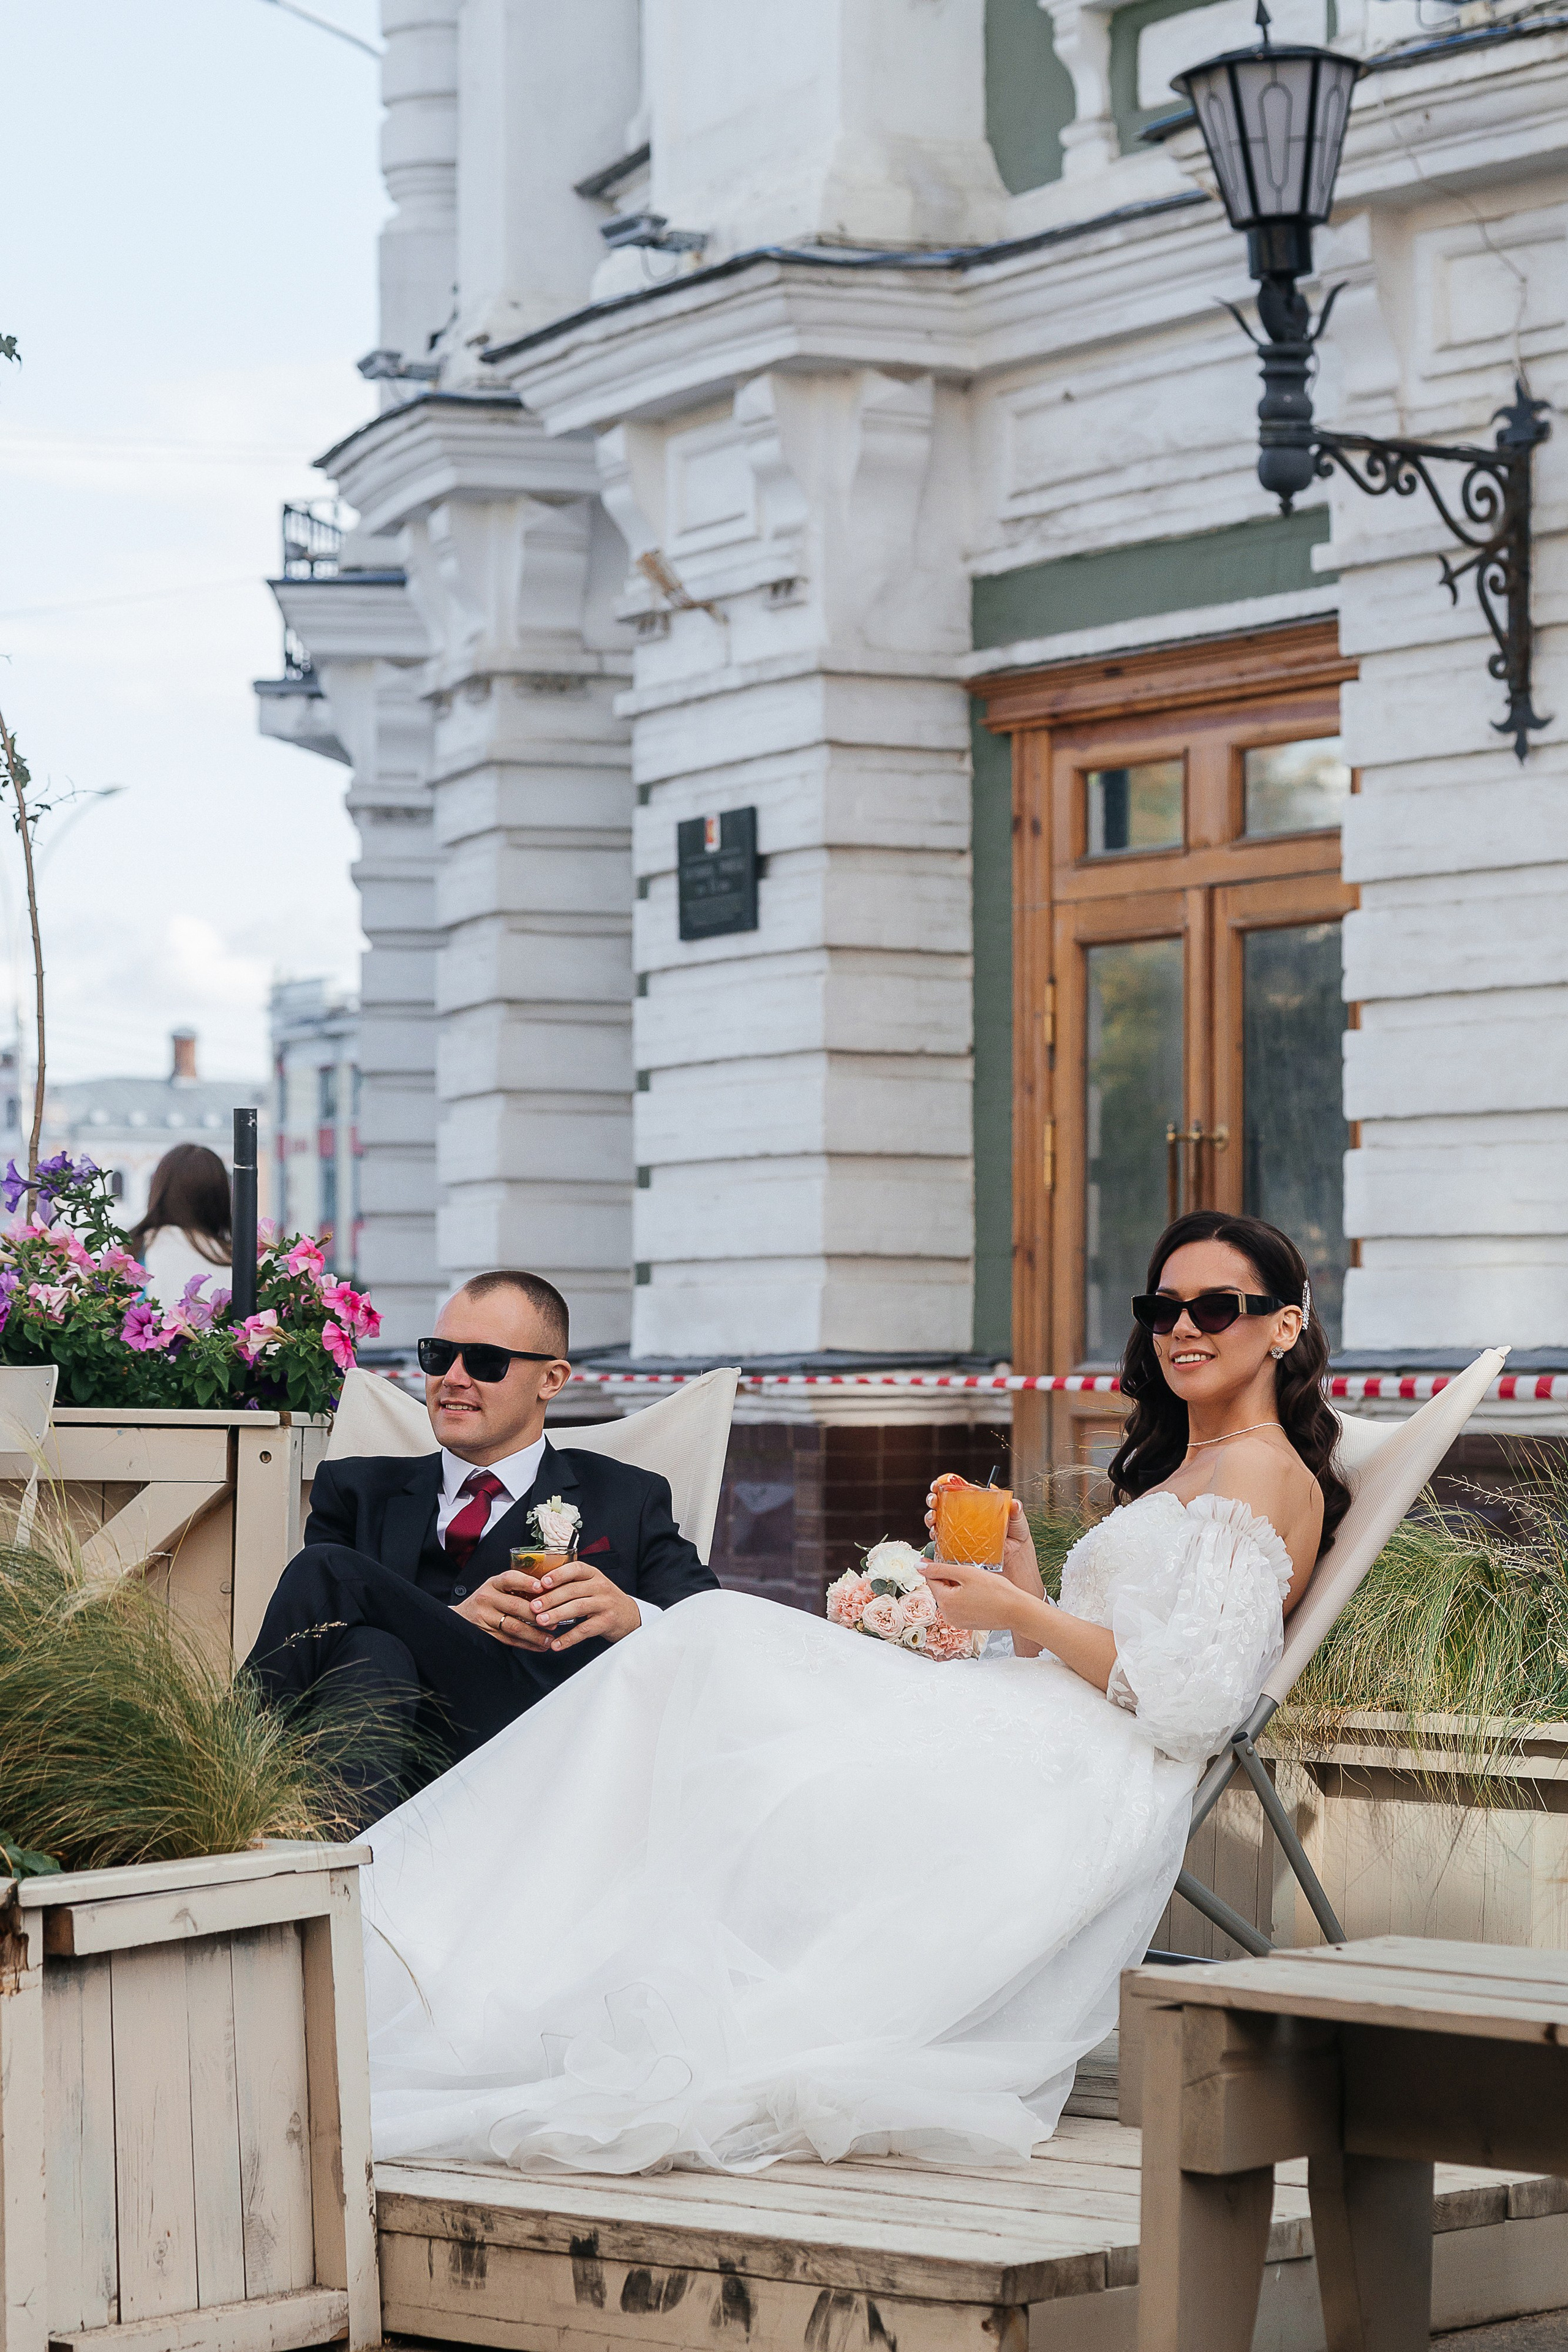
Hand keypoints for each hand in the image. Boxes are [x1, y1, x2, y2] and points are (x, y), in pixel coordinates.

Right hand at [452, 1568, 553, 1649]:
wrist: (462, 1617)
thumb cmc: (488, 1599)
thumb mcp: (498, 1587)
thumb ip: (518, 1587)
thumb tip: (550, 1591)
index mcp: (494, 1583)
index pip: (510, 1579)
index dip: (526, 1582)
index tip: (541, 1587)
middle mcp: (488, 1598)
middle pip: (516, 1606)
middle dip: (538, 1614)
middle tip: (555, 1620)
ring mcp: (486, 1617)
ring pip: (514, 1626)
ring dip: (535, 1634)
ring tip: (550, 1638)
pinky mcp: (487, 1634)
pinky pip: (510, 1640)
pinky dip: (528, 1644)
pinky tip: (540, 1645)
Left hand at [515, 1559, 642, 1651]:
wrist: (629, 1616)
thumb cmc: (602, 1599)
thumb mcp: (591, 1585)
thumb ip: (571, 1584)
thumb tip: (538, 1589)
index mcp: (593, 1574)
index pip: (576, 1569)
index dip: (559, 1574)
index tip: (542, 1582)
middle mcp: (600, 1586)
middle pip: (573, 1590)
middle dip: (551, 1598)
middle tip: (534, 1607)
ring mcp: (605, 1604)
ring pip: (578, 1608)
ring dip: (557, 1615)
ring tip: (541, 1621)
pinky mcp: (607, 1622)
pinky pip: (585, 1630)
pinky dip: (569, 1638)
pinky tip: (556, 1644)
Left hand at [922, 1555, 1025, 1633]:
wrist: (1016, 1611)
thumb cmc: (995, 1591)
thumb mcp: (966, 1574)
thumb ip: (940, 1569)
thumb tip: (918, 1567)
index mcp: (945, 1602)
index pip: (931, 1579)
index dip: (934, 1567)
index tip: (935, 1557)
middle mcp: (947, 1615)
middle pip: (940, 1590)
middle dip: (948, 1579)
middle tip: (965, 1570)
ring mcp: (957, 1622)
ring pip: (949, 1598)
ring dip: (956, 1588)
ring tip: (974, 1582)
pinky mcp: (966, 1625)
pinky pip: (958, 1607)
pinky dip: (963, 1598)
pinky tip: (977, 1593)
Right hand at [923, 1484, 1043, 1601]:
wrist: (1016, 1572)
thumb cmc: (1018, 1546)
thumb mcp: (1019, 1527)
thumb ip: (1016, 1514)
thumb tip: (1014, 1503)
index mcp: (979, 1509)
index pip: (960, 1493)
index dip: (946, 1486)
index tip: (939, 1484)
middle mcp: (967, 1520)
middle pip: (944, 1505)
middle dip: (934, 1500)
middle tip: (934, 1500)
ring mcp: (960, 1535)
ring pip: (938, 1522)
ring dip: (931, 1517)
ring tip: (933, 1518)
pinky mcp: (957, 1550)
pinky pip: (941, 1542)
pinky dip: (934, 1536)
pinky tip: (935, 1534)